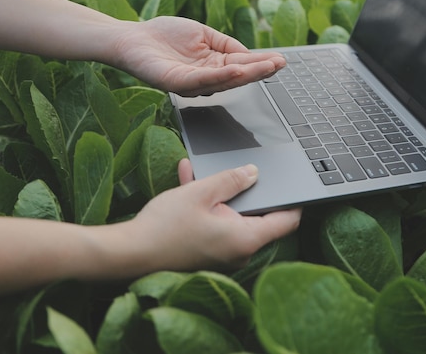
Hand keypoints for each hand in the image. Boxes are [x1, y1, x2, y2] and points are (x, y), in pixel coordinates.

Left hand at [111, 16, 285, 96]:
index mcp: (214, 66)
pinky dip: (221, 75)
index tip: (280, 59)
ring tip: (266, 67)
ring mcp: (193, 83)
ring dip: (247, 74)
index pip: (242, 65)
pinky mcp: (177, 83)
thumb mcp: (203, 33)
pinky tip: (236, 69)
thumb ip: (226, 43)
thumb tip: (248, 53)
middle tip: (279, 65)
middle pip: (239, 76)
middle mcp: (206, 78)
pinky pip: (202, 81)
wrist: (132, 38)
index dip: (261, 63)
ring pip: (225, 80)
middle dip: (260, 70)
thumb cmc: (164, 35)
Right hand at [131, 159, 300, 270]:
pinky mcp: (208, 254)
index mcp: (246, 238)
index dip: (294, 202)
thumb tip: (253, 173)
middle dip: (245, 191)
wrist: (128, 254)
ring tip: (201, 172)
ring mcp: (224, 255)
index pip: (286, 221)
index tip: (296, 186)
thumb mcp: (201, 192)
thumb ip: (232, 180)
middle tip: (239, 170)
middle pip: (257, 217)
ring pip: (232, 217)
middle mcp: (240, 252)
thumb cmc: (164, 227)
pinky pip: (216, 226)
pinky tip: (189, 182)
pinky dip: (207, 207)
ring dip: (219, 195)